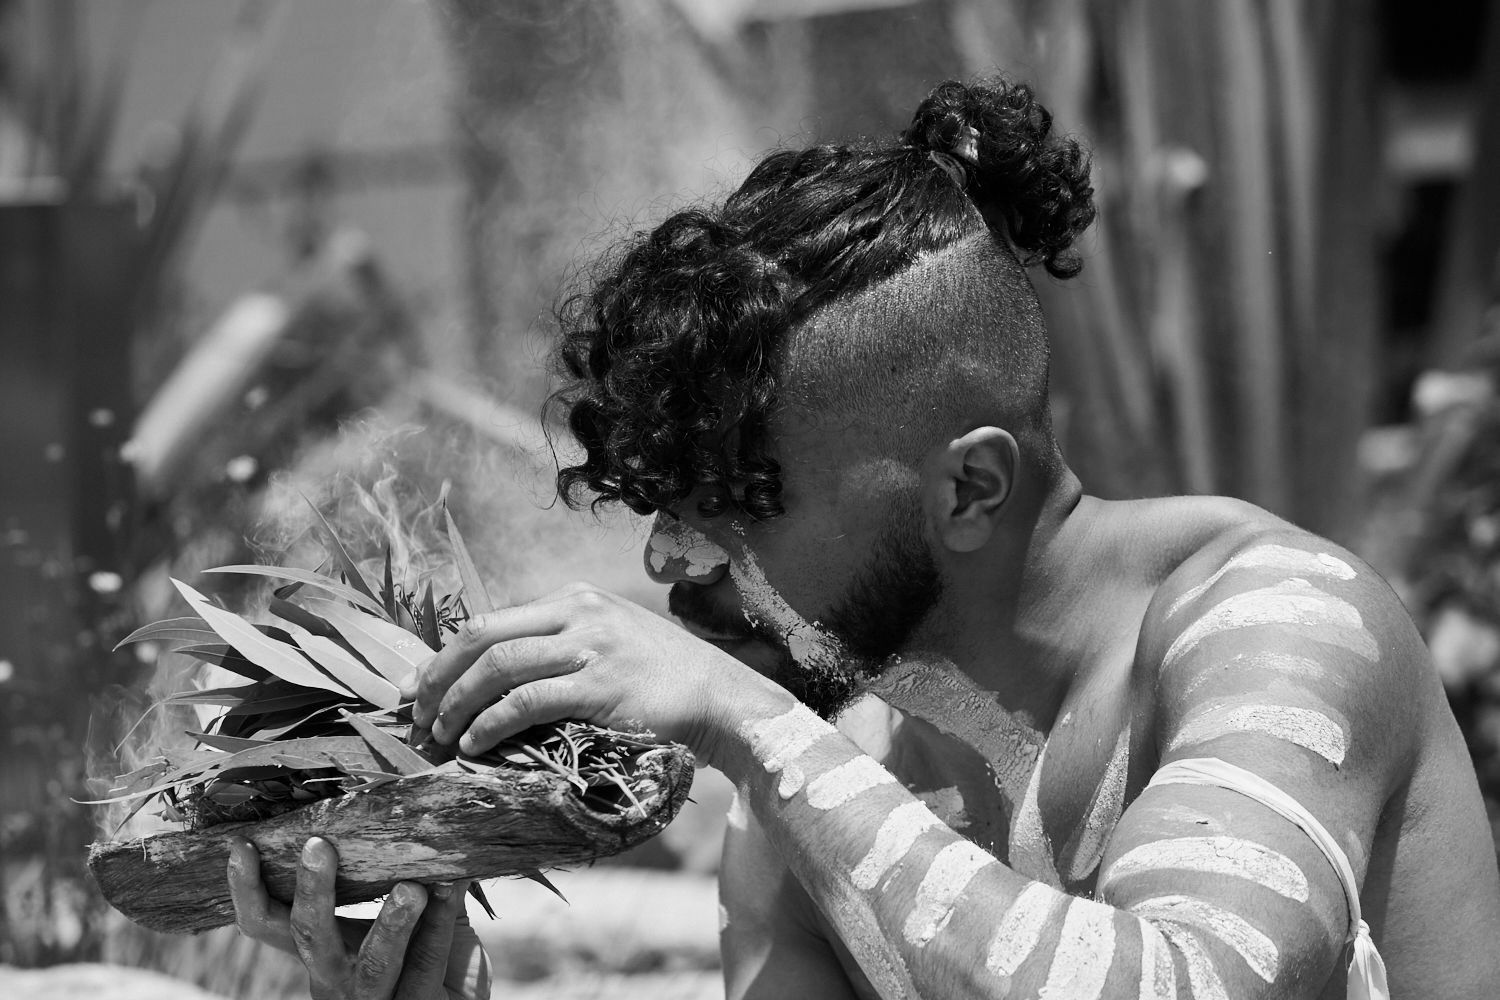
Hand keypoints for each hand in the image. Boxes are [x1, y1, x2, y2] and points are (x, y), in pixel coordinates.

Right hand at [226, 837, 490, 999]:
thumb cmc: (425, 957)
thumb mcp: (406, 914)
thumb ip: (403, 873)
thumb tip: (405, 810)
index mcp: (320, 949)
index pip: (267, 923)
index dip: (247, 890)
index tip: (242, 845)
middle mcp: (333, 976)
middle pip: (308, 938)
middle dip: (312, 892)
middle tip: (318, 846)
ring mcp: (372, 996)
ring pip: (372, 964)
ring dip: (390, 924)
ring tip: (410, 889)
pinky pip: (426, 961)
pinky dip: (438, 921)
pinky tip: (450, 886)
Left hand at [404, 583, 778, 763]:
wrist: (722, 698)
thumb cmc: (665, 679)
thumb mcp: (611, 640)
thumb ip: (563, 644)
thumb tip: (498, 675)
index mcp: (575, 597)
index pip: (490, 620)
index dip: (444, 656)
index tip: (417, 688)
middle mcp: (578, 612)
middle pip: (481, 636)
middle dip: (437, 677)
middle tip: (413, 713)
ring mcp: (590, 646)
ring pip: (497, 667)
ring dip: (457, 704)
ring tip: (439, 735)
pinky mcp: (600, 684)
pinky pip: (527, 701)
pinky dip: (491, 724)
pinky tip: (475, 745)